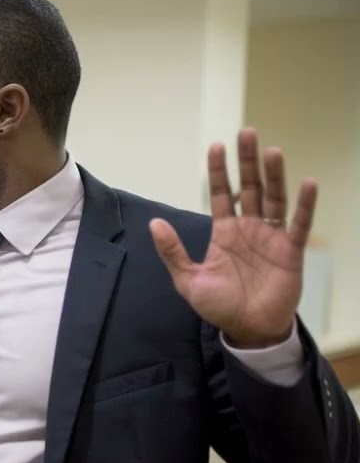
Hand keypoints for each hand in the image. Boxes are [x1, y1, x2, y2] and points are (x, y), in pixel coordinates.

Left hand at [150, 128, 317, 347]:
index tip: (216, 146)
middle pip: (251, 187)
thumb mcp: (188, 279)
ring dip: (274, 175)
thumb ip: (173, 251)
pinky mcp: (290, 251)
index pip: (221, 194)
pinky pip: (299, 223)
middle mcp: (249, 228)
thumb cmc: (219, 305)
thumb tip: (155, 223)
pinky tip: (307, 183)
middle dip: (247, 161)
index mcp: (224, 232)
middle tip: (246, 132)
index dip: (220, 171)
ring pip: (275, 198)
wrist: (247, 329)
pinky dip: (304, 204)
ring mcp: (271, 237)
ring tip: (272, 151)